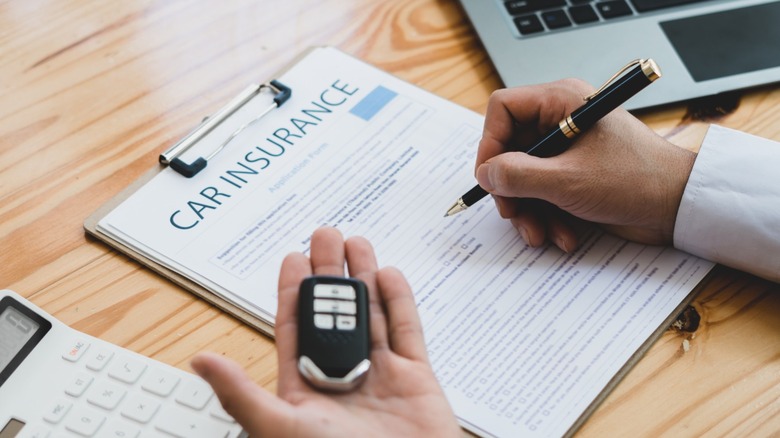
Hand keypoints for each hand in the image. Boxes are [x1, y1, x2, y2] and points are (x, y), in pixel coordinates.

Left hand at [191, 227, 460, 437]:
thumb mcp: (280, 427)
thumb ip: (241, 393)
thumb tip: (200, 360)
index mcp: (308, 389)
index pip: (296, 329)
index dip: (293, 292)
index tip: (293, 257)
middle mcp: (343, 377)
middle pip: (334, 313)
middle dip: (330, 273)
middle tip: (326, 235)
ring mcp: (381, 376)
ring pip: (370, 315)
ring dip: (363, 278)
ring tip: (357, 243)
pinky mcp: (416, 379)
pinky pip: (408, 332)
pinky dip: (400, 302)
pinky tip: (389, 276)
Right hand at [475, 79, 696, 250]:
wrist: (678, 207)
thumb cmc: (635, 181)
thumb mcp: (567, 181)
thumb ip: (517, 176)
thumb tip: (485, 173)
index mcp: (562, 102)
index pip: (503, 109)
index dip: (490, 143)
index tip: (490, 177)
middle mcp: (562, 120)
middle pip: (510, 149)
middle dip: (511, 190)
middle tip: (514, 214)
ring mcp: (567, 150)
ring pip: (524, 177)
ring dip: (529, 212)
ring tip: (542, 235)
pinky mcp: (574, 175)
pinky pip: (543, 193)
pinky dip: (548, 217)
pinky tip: (564, 235)